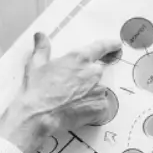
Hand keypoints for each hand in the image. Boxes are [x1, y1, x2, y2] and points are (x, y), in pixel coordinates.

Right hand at [0, 32, 121, 152]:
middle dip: (88, 79)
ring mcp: (99, 90)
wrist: (39, 116)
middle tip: (73, 89)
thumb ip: (42, 48)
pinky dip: (93, 110)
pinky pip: (101, 107)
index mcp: (80, 58)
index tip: (117, 45)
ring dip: (90, 94)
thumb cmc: (37, 91)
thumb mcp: (35, 65)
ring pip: (99, 90)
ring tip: (72, 102)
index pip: (101, 47)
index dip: (111, 45)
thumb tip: (40, 36)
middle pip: (98, 72)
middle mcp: (93, 72)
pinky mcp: (100, 107)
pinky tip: (78, 111)